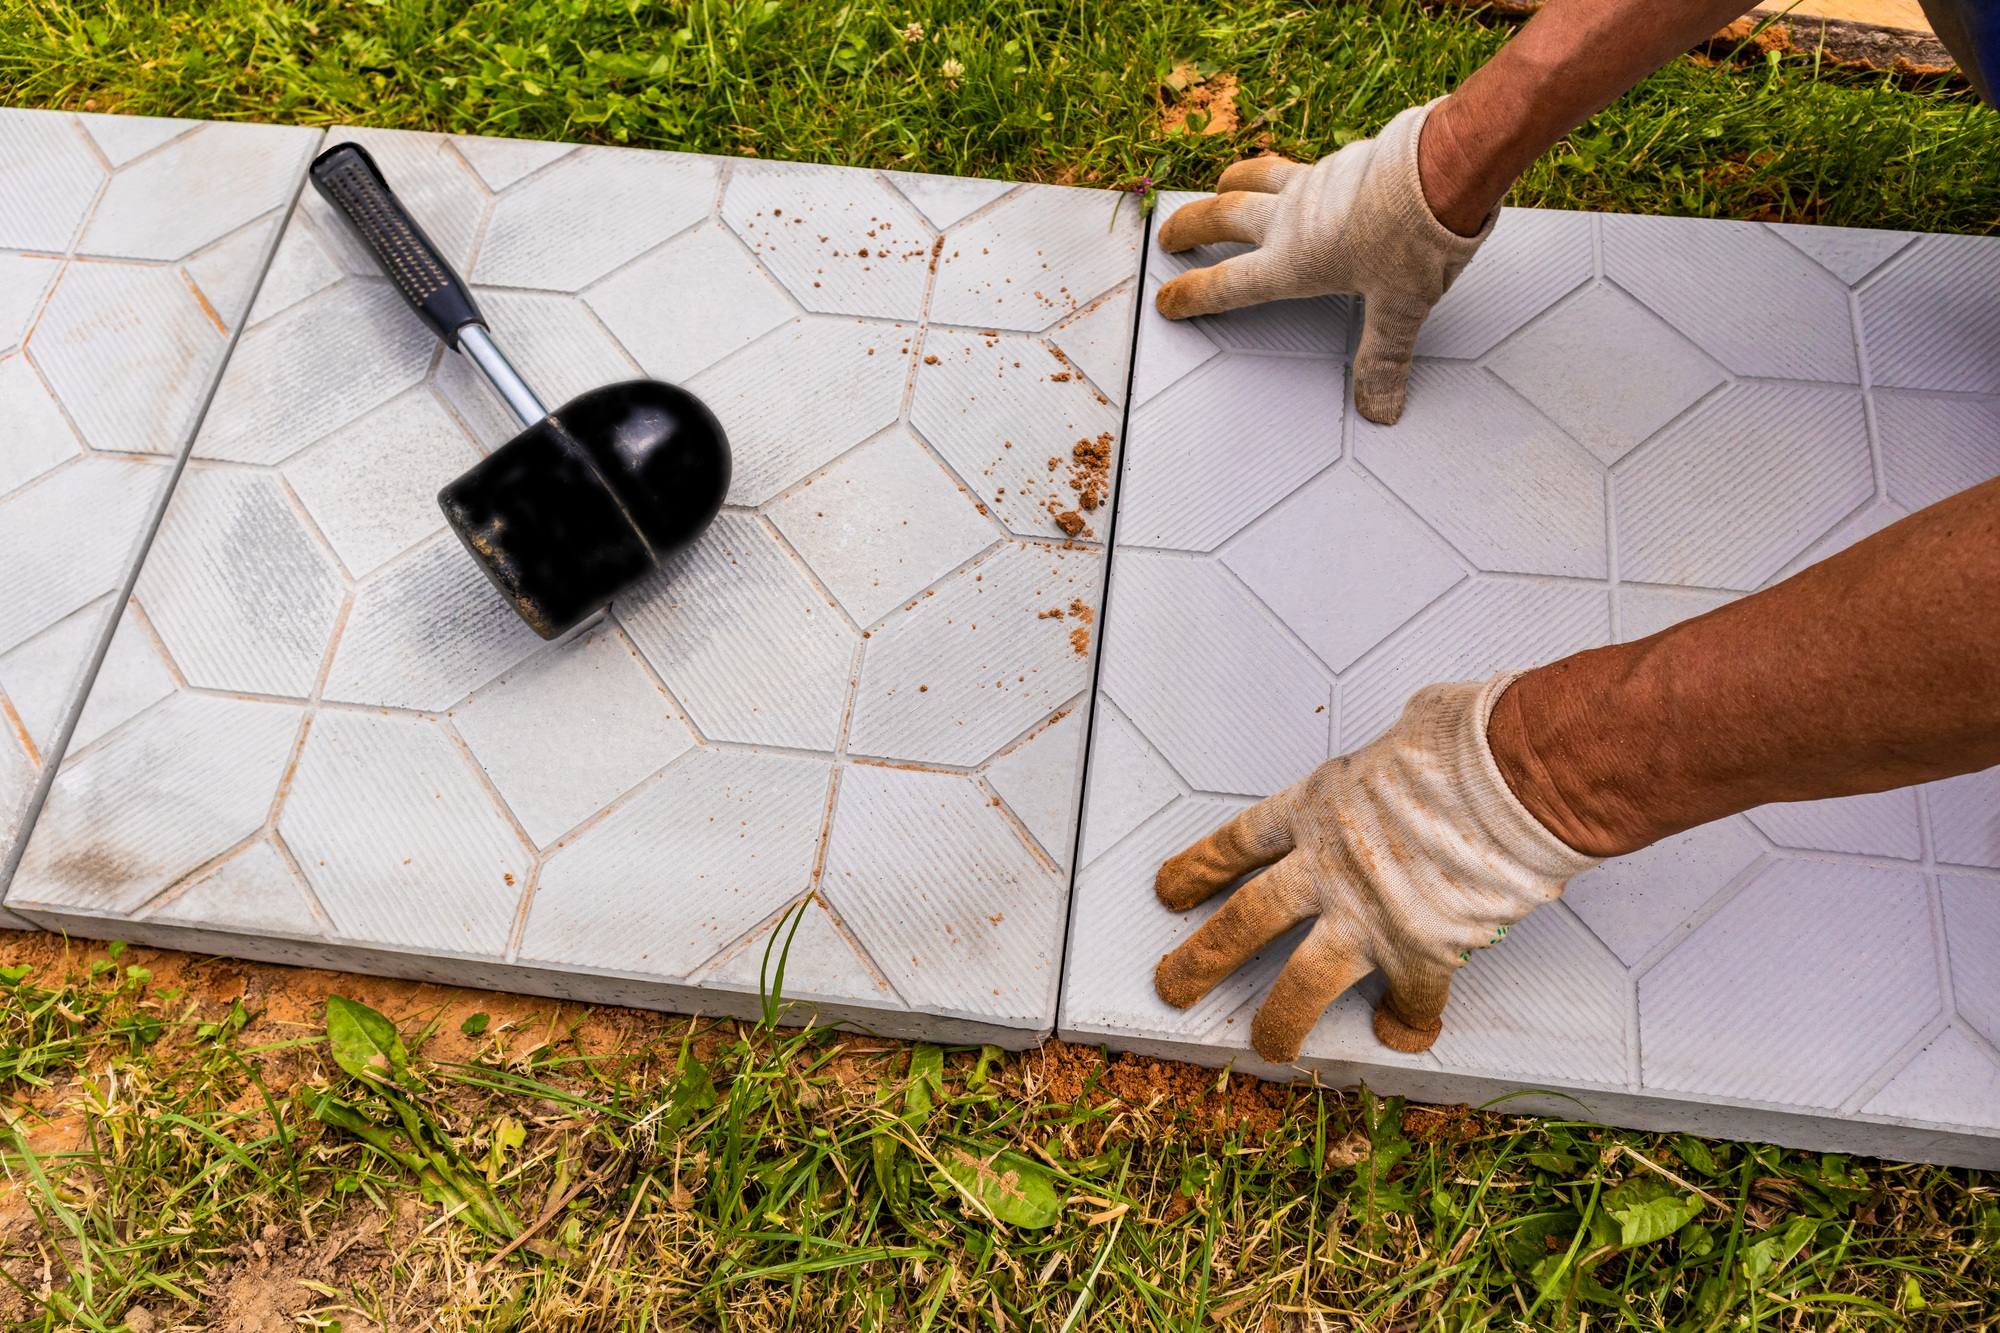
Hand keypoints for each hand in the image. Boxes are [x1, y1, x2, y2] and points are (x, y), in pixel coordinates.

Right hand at [1152, 101, 1491, 424]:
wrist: (1446, 168)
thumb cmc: (1418, 235)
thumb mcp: (1399, 309)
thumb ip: (1383, 358)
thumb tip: (1379, 406)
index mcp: (1293, 261)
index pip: (1227, 285)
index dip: (1192, 296)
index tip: (1168, 301)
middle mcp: (1291, 218)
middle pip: (1222, 219)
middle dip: (1190, 228)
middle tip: (1169, 235)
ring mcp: (1312, 183)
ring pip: (1252, 179)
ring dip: (1228, 185)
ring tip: (1217, 187)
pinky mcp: (1339, 159)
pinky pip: (1294, 163)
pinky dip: (1276, 169)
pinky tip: (1289, 172)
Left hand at [1152, 676, 1600, 1061]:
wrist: (1515, 782)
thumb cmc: (1472, 743)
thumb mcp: (1411, 727)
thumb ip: (1397, 751)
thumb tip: (1420, 735)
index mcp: (1318, 807)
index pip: (1240, 843)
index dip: (1201, 869)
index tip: (1171, 891)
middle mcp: (1327, 866)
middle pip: (1245, 919)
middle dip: (1202, 958)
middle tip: (1173, 984)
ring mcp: (1367, 915)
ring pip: (1301, 982)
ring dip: (1279, 1020)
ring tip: (1267, 1045)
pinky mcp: (1418, 952)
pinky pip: (1409, 1001)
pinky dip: (1409, 1020)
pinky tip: (1404, 1033)